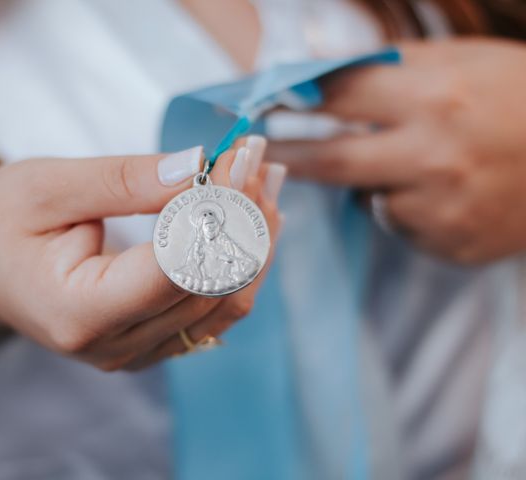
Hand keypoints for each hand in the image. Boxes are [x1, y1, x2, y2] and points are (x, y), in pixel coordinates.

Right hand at [0, 139, 283, 372]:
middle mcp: (116, 346)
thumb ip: (125, 181)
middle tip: (260, 158)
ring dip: (255, 239)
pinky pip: (216, 308)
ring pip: (228, 302)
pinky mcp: (153, 342)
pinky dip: (242, 260)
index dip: (220, 211)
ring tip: (266, 180)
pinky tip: (253, 218)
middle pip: (212, 286)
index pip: (178, 266)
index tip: (240, 156)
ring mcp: (138, 352)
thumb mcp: (47, 185)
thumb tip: (199, 167)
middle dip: (247, 217)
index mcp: (81, 312)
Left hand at [269, 39, 525, 263]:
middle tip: (257, 155)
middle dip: (288, 156)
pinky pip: (401, 225)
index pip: (339, 97)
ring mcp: (443, 208)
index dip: (292, 100)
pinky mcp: (451, 243)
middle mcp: (434, 155)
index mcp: (433, 97)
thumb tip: (311, 66)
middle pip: (332, 162)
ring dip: (367, 183)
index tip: (260, 105)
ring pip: (367, 200)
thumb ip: (384, 66)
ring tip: (407, 161)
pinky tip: (438, 190)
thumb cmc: (516, 96)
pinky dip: (402, 207)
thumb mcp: (458, 61)